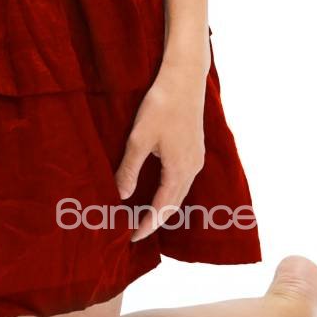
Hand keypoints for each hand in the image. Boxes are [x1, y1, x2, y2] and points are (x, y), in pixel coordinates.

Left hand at [114, 59, 207, 242]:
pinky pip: (183, 179)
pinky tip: (159, 189)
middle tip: (135, 231)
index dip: (147, 225)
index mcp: (179, 170)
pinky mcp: (195, 149)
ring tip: (144, 215)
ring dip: (164, 206)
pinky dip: (170, 191)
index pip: (162, 208)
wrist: (184, 78)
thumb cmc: (161, 105)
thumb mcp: (139, 138)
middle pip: (174, 204)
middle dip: (156, 220)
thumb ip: (130, 169)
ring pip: (180, 192)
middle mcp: (192, 168)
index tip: (132, 238)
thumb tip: (121, 196)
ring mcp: (196, 158)